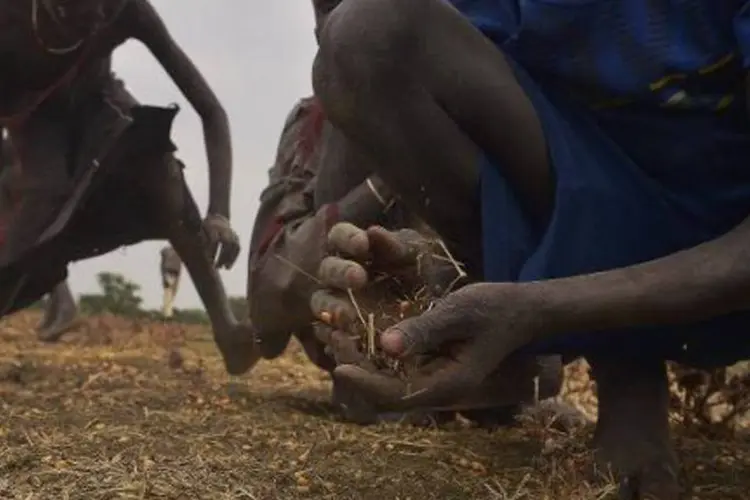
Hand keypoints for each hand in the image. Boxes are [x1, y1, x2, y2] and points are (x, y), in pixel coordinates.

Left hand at [202, 213, 239, 268]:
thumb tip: (203, 252)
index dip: (212, 251)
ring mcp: (232, 233)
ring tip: (226, 268)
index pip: (214, 240)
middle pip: (226, 244)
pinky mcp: (237, 238)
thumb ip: (201, 239)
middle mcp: (224, 230)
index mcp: (213, 227)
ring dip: (230, 258)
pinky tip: (229, 266)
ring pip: (234, 247)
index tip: (209, 261)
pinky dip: (234, 258)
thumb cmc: (205, 227)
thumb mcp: (200, 230)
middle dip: (222, 256)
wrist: (218, 218)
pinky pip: (238, 248)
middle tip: (216, 267)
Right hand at [309, 222, 439, 331]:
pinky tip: (349, 342)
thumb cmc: (421, 272)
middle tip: (358, 279)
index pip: (339, 236)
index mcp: (354, 249)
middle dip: (340, 273)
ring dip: (332, 307)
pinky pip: (329, 336)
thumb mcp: (415, 257)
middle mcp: (339, 275)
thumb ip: (396, 246)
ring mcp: (337, 305)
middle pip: (328, 270)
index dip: (346, 238)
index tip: (362, 244)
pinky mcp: (341, 333)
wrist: (433, 310)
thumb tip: (373, 231)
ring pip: (321, 303)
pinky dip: (335, 339)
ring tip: (349, 316)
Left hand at [332, 281, 543, 410]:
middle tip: (324, 334)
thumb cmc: (498, 308)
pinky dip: (373, 348)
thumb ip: (426, 330)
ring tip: (329, 329)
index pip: (397, 394)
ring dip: (358, 355)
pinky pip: (396, 363)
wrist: (524, 310)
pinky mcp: (433, 362)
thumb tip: (386, 345)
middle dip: (353, 364)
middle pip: (386, 387)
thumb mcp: (461, 312)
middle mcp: (439, 385)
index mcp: (449, 382)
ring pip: (387, 375)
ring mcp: (435, 375)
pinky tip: (354, 326)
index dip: (365, 383)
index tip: (338, 366)